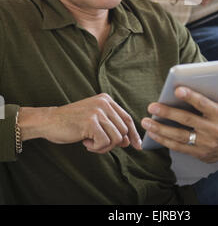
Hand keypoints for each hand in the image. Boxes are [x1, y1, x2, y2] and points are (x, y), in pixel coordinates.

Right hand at [19, 93, 141, 153]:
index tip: (137, 146)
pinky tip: (85, 142)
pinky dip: (96, 148)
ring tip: (90, 143)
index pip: (127, 119)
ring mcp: (97, 111)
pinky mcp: (90, 122)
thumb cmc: (72, 123)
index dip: (133, 134)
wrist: (50, 121)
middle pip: (123, 131)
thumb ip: (111, 128)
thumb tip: (128, 141)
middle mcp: (104, 103)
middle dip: (113, 143)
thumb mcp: (95, 122)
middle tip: (97, 144)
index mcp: (106, 100)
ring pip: (116, 138)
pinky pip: (104, 142)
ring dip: (103, 147)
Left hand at [141, 74, 217, 162]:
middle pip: (187, 120)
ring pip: (180, 136)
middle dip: (168, 113)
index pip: (204, 104)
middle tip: (152, 106)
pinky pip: (178, 147)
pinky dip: (164, 141)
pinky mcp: (198, 153)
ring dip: (161, 129)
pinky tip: (152, 133)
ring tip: (146, 121)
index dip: (191, 97)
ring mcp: (205, 143)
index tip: (176, 89)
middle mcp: (213, 130)